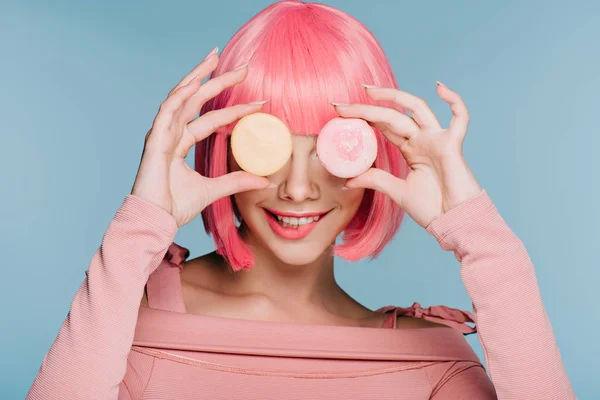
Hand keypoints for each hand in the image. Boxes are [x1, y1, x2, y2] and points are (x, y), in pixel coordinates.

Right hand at [131, 49, 269, 227]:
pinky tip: (195, 83)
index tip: (259, 103)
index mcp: (180, 143)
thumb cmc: (175, 207)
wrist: (155, 222)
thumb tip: (265, 181)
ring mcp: (161, 135)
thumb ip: (237, 182)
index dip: (234, 109)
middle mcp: (170, 134)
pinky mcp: (154, 141)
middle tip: (243, 68)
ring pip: (181, 97)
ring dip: (198, 76)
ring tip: (216, 58)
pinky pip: (166, 112)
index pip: (211, 118)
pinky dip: (180, 96)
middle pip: (197, 100)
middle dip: (218, 80)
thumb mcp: (213, 190)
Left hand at [332, 82, 481, 228]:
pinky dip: (454, 101)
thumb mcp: (397, 192)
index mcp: (411, 149)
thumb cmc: (432, 209)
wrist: (454, 223)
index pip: (385, 125)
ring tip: (368, 91)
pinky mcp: (453, 145)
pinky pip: (460, 118)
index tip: (339, 112)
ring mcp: (437, 140)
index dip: (364, 116)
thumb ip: (375, 181)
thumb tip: (348, 180)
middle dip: (366, 108)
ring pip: (416, 108)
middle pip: (393, 115)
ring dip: (393, 96)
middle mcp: (423, 140)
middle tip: (340, 105)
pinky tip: (439, 87)